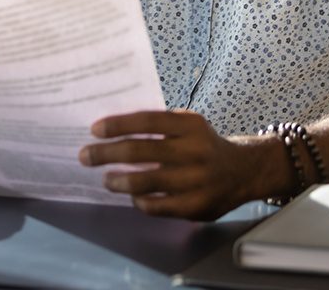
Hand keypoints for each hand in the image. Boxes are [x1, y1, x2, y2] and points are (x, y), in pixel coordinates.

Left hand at [77, 110, 253, 219]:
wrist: (243, 171)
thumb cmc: (202, 144)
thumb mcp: (188, 125)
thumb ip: (158, 126)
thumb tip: (112, 130)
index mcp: (190, 125)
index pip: (147, 121)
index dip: (118, 125)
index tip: (94, 130)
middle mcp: (195, 151)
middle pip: (140, 152)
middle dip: (106, 154)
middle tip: (85, 155)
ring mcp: (196, 181)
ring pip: (145, 182)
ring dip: (118, 180)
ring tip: (105, 179)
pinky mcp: (196, 206)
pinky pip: (157, 206)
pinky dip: (139, 200)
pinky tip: (132, 195)